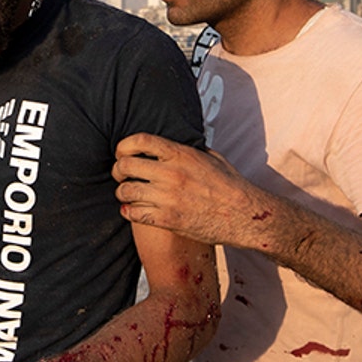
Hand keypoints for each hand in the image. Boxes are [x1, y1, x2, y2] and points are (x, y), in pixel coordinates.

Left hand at [113, 133, 266, 249]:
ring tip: (127, 193)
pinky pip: (134, 214)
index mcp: (181, 155)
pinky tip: (131, 210)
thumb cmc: (230, 185)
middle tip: (120, 175)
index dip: (124, 145)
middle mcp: (171, 174)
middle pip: (126, 166)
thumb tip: (177, 141)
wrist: (243, 215)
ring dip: (122, 192)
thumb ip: (189, 149)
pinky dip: (128, 211)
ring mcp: (168, 198)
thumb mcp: (211, 157)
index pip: (140, 141)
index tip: (122, 152)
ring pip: (126, 191)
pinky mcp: (168, 220)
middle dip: (118, 170)